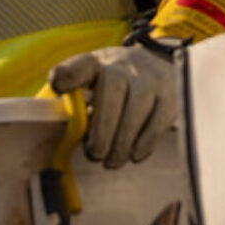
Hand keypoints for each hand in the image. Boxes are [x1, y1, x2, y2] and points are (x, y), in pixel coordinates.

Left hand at [48, 43, 177, 167]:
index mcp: (96, 63)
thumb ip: (73, 103)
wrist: (155, 66)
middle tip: (94, 154)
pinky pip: (159, 118)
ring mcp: (149, 77)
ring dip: (122, 140)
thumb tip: (55, 132)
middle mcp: (123, 65)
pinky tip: (134, 155)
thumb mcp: (90, 84)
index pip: (81, 64)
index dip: (68, 74)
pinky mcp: (169, 95)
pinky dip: (146, 141)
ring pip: (137, 105)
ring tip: (112, 161)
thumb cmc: (110, 86)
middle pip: (112, 86)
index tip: (58, 87)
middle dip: (102, 125)